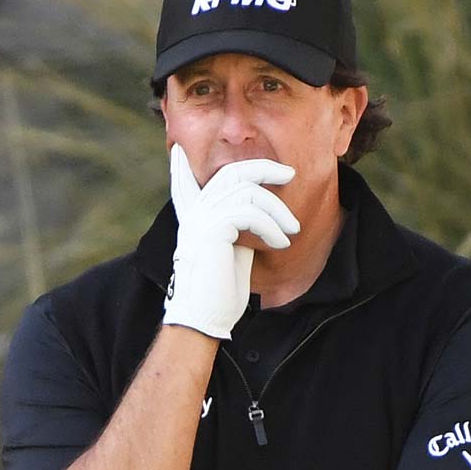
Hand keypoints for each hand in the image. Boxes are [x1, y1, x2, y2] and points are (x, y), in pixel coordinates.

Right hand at [163, 144, 298, 339]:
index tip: (177, 152)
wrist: (206, 317)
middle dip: (263, 168)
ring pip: (249, 192)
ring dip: (278, 209)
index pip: (182, 186)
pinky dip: (272, 226)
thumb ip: (236, 226)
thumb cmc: (221, 292)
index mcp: (193, 219)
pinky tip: (281, 243)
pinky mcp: (213, 229)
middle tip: (290, 174)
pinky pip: (250, 212)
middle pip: (230, 174)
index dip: (179, 168)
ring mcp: (201, 219)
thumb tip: (258, 209)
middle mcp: (193, 215)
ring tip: (293, 230)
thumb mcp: (230, 250)